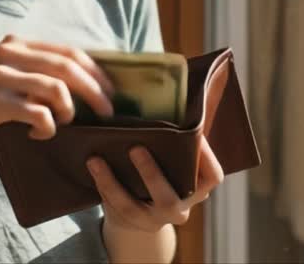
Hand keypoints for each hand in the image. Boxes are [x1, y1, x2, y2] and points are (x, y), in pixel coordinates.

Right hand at [0, 34, 115, 151]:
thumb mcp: (4, 76)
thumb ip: (34, 73)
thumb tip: (82, 85)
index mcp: (16, 43)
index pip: (69, 51)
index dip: (96, 72)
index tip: (110, 92)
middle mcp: (9, 52)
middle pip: (68, 67)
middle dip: (95, 91)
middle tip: (107, 113)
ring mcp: (1, 75)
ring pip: (57, 89)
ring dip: (69, 111)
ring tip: (63, 123)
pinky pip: (39, 113)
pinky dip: (47, 127)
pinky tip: (38, 134)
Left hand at [87, 137, 224, 231]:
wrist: (137, 215)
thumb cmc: (163, 172)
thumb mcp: (176, 158)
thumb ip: (185, 131)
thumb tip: (206, 82)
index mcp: (196, 189)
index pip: (212, 177)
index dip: (204, 156)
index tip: (189, 133)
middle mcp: (178, 208)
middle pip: (171, 199)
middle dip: (152, 175)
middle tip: (135, 149)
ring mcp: (152, 219)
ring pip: (133, 206)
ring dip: (113, 183)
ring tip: (96, 159)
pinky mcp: (128, 221)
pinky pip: (113, 207)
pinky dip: (101, 186)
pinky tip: (91, 166)